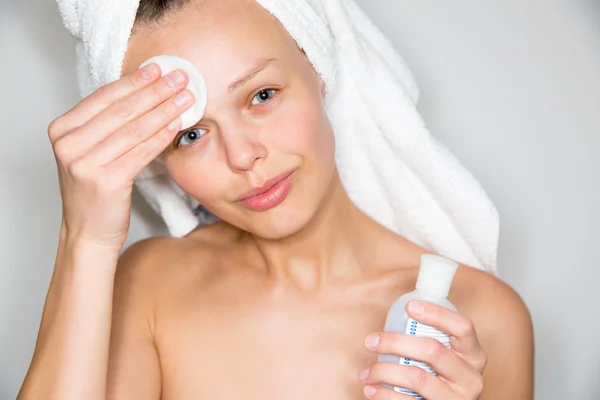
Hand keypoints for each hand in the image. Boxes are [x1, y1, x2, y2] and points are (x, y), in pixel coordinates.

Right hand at [48, 63, 193, 248]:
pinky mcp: (105, 181)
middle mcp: (68, 144)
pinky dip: (161, 136)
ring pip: (134, 129)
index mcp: (62, 130)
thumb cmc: (95, 190)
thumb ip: (107, 125)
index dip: (134, 81)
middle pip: (121, 110)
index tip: (159, 69)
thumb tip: (146, 92)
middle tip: (180, 78)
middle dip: (155, 91)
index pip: (104, 97)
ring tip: (186, 98)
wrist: (88, 231)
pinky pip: (141, 152)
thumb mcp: (90, 151)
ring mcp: (84, 164)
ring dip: (164, 110)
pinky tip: (177, 124)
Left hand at [359, 300, 486, 398]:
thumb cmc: (439, 376)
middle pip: (433, 350)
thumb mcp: (446, 355)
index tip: (409, 306)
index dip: (437, 314)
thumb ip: (432, 336)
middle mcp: (471, 378)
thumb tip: (401, 309)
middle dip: (395, 342)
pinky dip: (385, 395)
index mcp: (474, 355)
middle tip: (370, 342)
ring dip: (384, 371)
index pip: (462, 327)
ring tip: (366, 372)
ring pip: (417, 377)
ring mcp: (457, 399)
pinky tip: (371, 390)